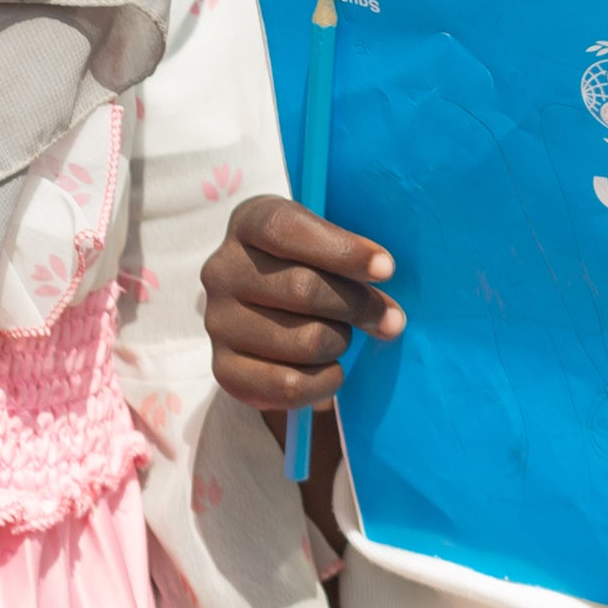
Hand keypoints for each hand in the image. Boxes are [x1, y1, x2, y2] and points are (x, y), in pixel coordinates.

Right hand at [200, 195, 399, 409]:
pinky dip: (326, 381)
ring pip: (304, 340)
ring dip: (340, 342)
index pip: (286, 230)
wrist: (267, 315)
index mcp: (248, 223)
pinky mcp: (224, 369)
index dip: (341, 250)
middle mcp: (223, 270)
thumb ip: (353, 267)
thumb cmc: (309, 269)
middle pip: (302, 288)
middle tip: (388, 318)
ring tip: (341, 337)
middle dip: (357, 306)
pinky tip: (332, 369)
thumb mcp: (324, 246)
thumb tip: (388, 318)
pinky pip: (289, 384)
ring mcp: (218, 321)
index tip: (386, 269)